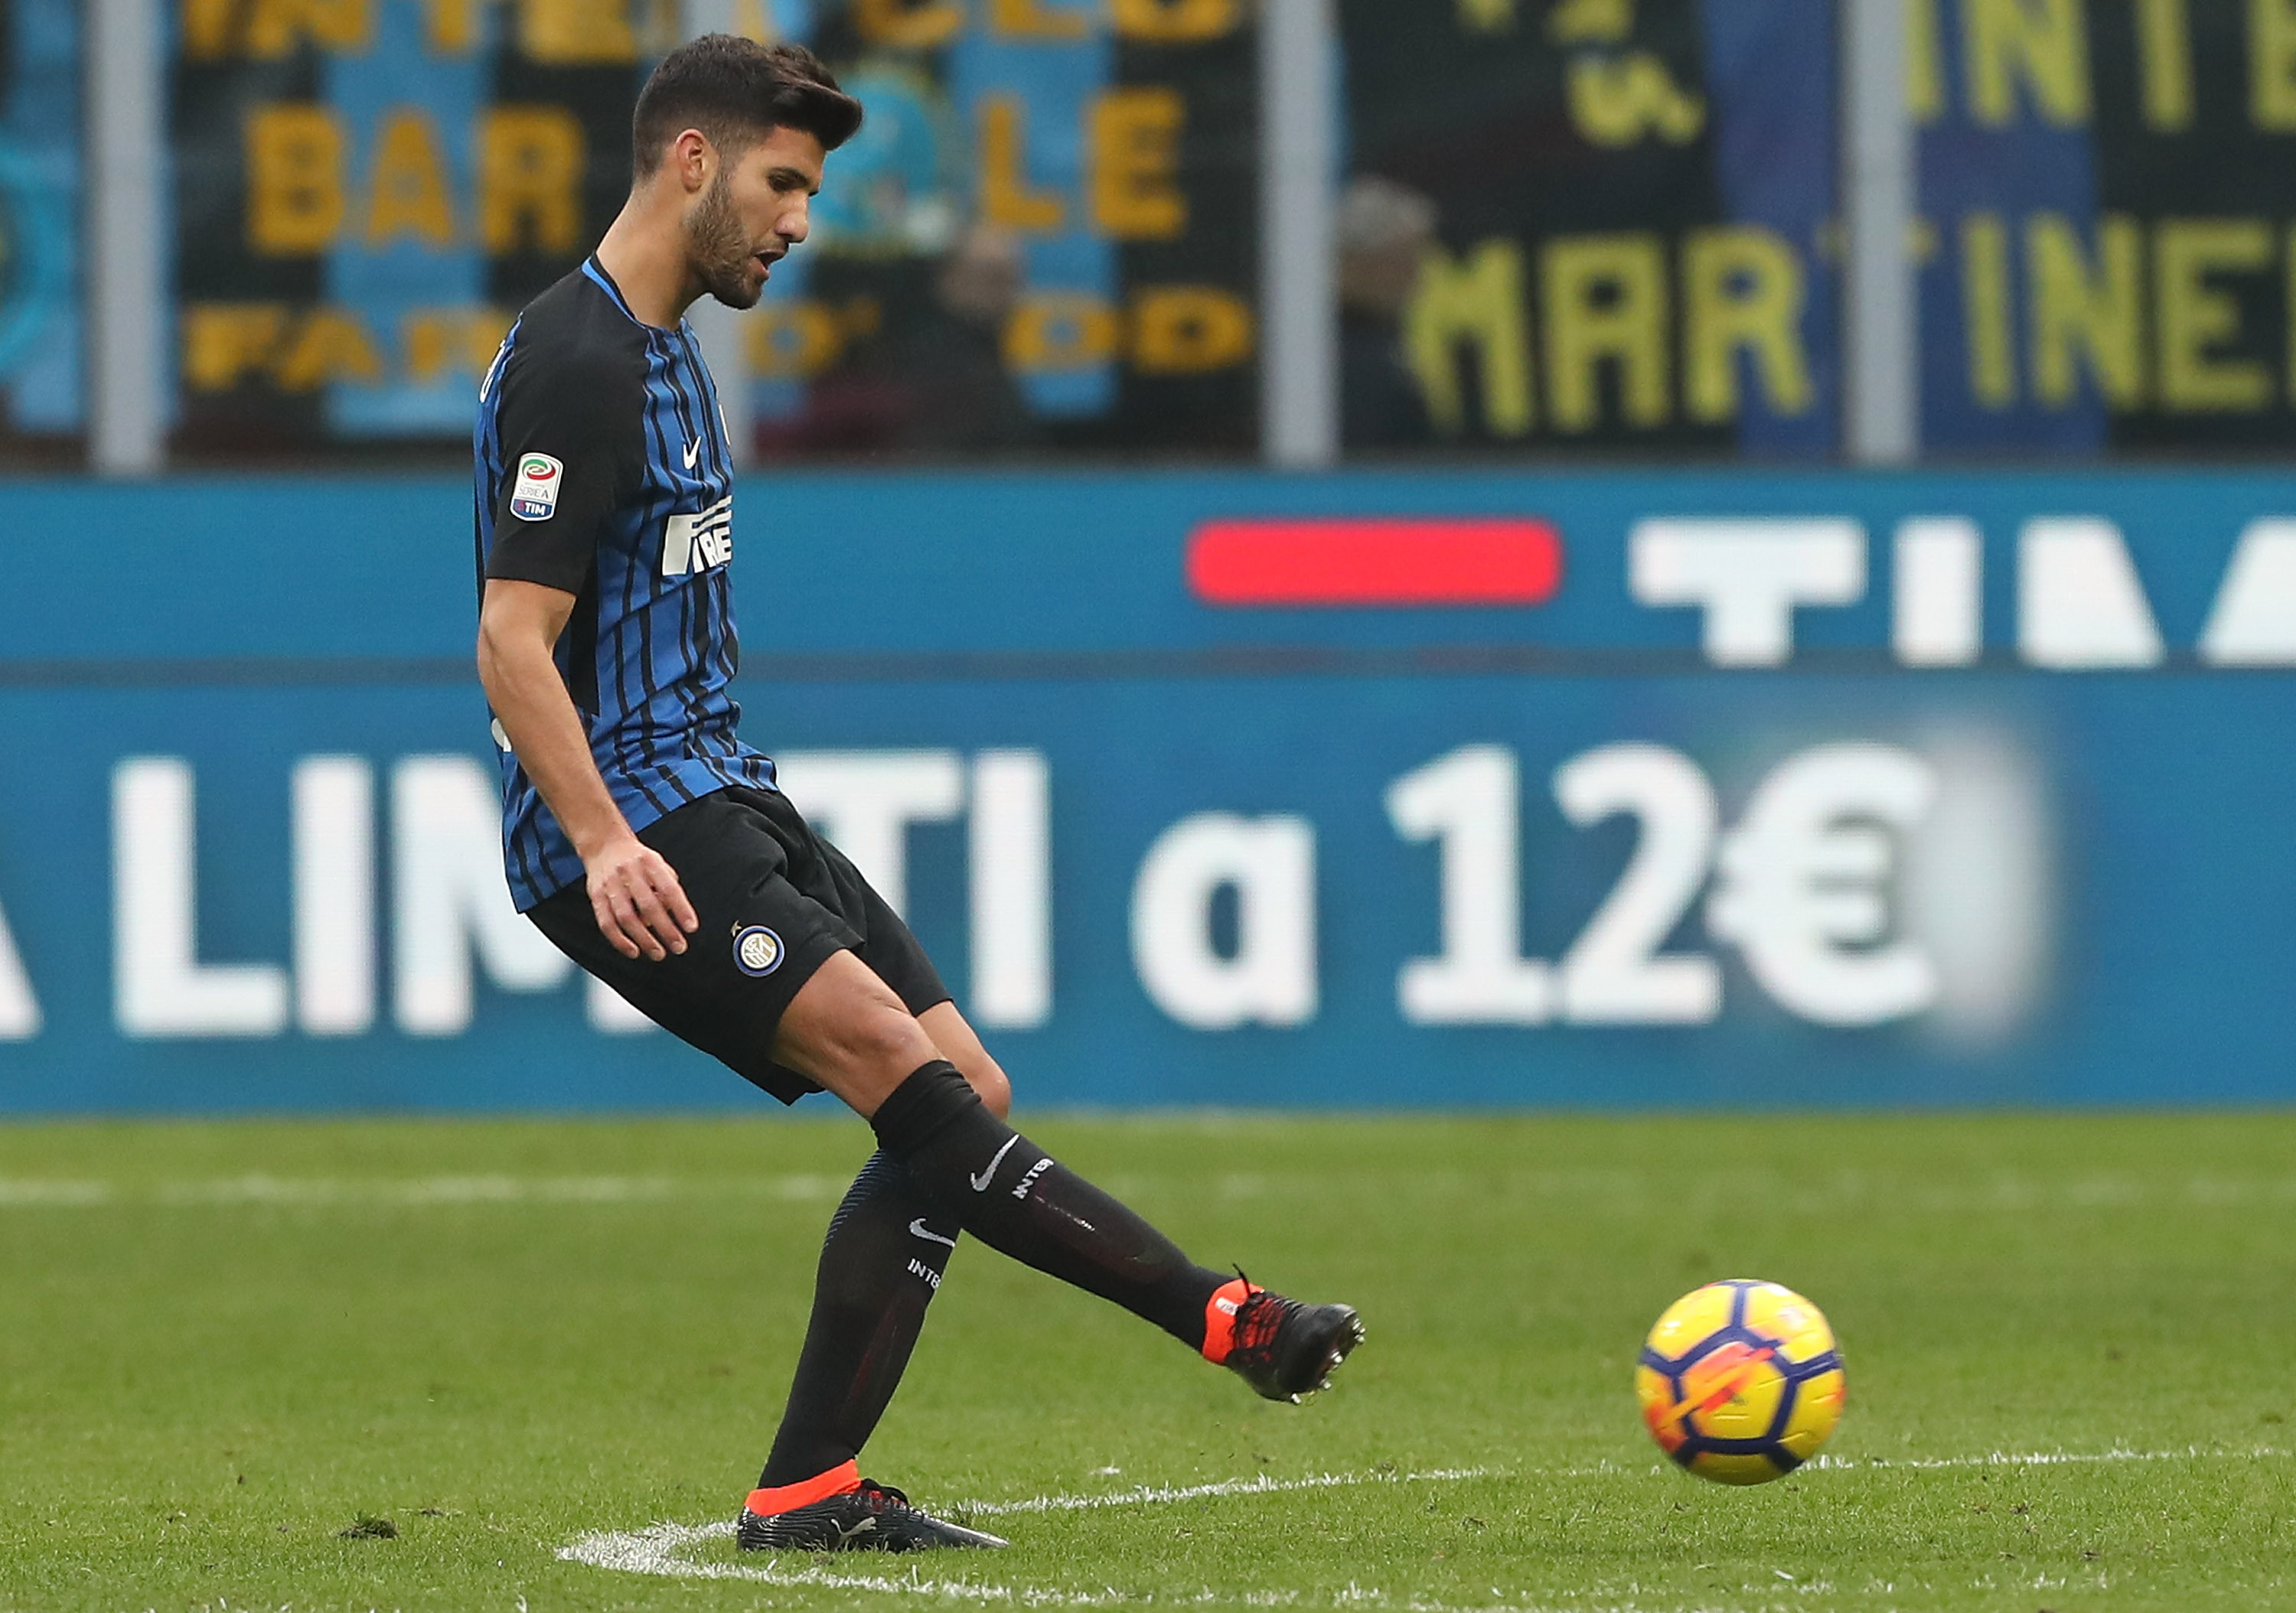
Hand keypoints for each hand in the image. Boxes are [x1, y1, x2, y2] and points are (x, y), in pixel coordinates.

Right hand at [585, 834, 698, 960]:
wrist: (604, 845)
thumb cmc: (637, 859)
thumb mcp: (658, 863)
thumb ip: (669, 886)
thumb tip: (676, 914)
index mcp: (650, 862)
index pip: (669, 888)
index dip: (681, 909)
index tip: (691, 927)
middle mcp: (629, 872)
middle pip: (649, 905)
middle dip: (666, 930)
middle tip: (678, 946)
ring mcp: (611, 884)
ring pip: (627, 917)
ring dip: (644, 939)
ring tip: (658, 953)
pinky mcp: (596, 896)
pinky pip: (606, 922)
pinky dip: (619, 941)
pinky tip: (633, 951)